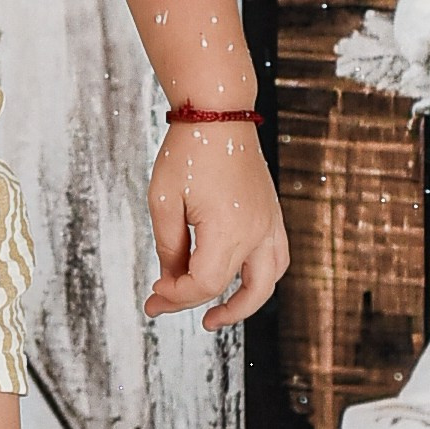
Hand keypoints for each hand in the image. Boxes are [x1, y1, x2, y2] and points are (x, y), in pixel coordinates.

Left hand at [144, 121, 288, 331]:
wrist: (219, 113)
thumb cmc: (187, 152)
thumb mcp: (163, 201)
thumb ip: (169, 246)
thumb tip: (171, 279)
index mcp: (228, 229)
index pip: (203, 284)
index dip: (175, 296)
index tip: (153, 293)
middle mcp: (257, 231)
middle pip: (229, 287)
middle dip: (193, 302)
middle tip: (164, 306)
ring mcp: (270, 224)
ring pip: (267, 281)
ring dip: (244, 303)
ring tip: (216, 315)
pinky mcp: (272, 215)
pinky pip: (276, 259)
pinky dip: (259, 278)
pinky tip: (235, 282)